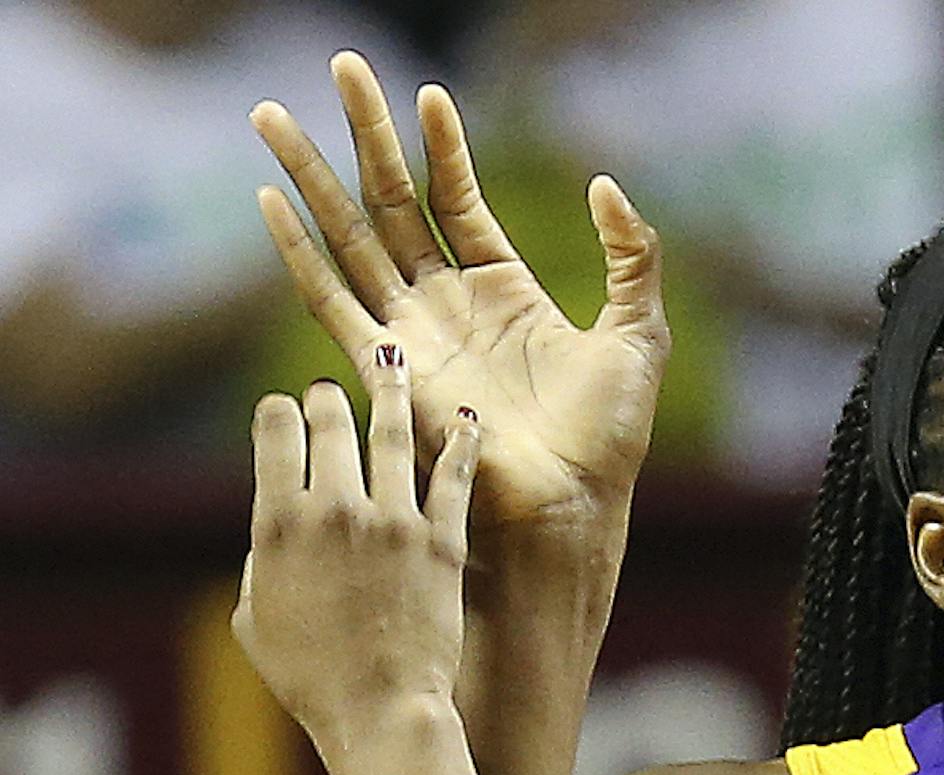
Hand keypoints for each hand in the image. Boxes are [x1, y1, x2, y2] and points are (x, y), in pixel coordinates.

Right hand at [235, 346, 479, 741]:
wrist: (379, 712)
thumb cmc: (310, 677)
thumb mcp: (253, 618)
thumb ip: (260, 559)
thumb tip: (275, 527)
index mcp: (277, 521)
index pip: (274, 429)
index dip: (279, 413)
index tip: (287, 415)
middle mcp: (334, 509)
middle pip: (331, 419)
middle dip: (328, 398)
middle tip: (334, 394)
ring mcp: (393, 522)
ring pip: (391, 430)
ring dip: (390, 388)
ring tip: (394, 362)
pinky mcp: (443, 543)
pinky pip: (453, 477)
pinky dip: (460, 441)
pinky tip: (466, 417)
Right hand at [251, 52, 667, 548]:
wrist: (574, 502)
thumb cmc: (609, 437)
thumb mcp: (638, 333)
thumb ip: (632, 255)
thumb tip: (604, 184)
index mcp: (504, 289)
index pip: (458, 198)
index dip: (443, 146)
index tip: (428, 93)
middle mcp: (448, 304)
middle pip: (392, 200)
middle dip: (364, 134)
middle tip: (340, 65)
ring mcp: (412, 333)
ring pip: (350, 235)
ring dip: (310, 175)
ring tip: (269, 113)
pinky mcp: (387, 368)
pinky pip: (330, 299)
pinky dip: (298, 251)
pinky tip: (270, 200)